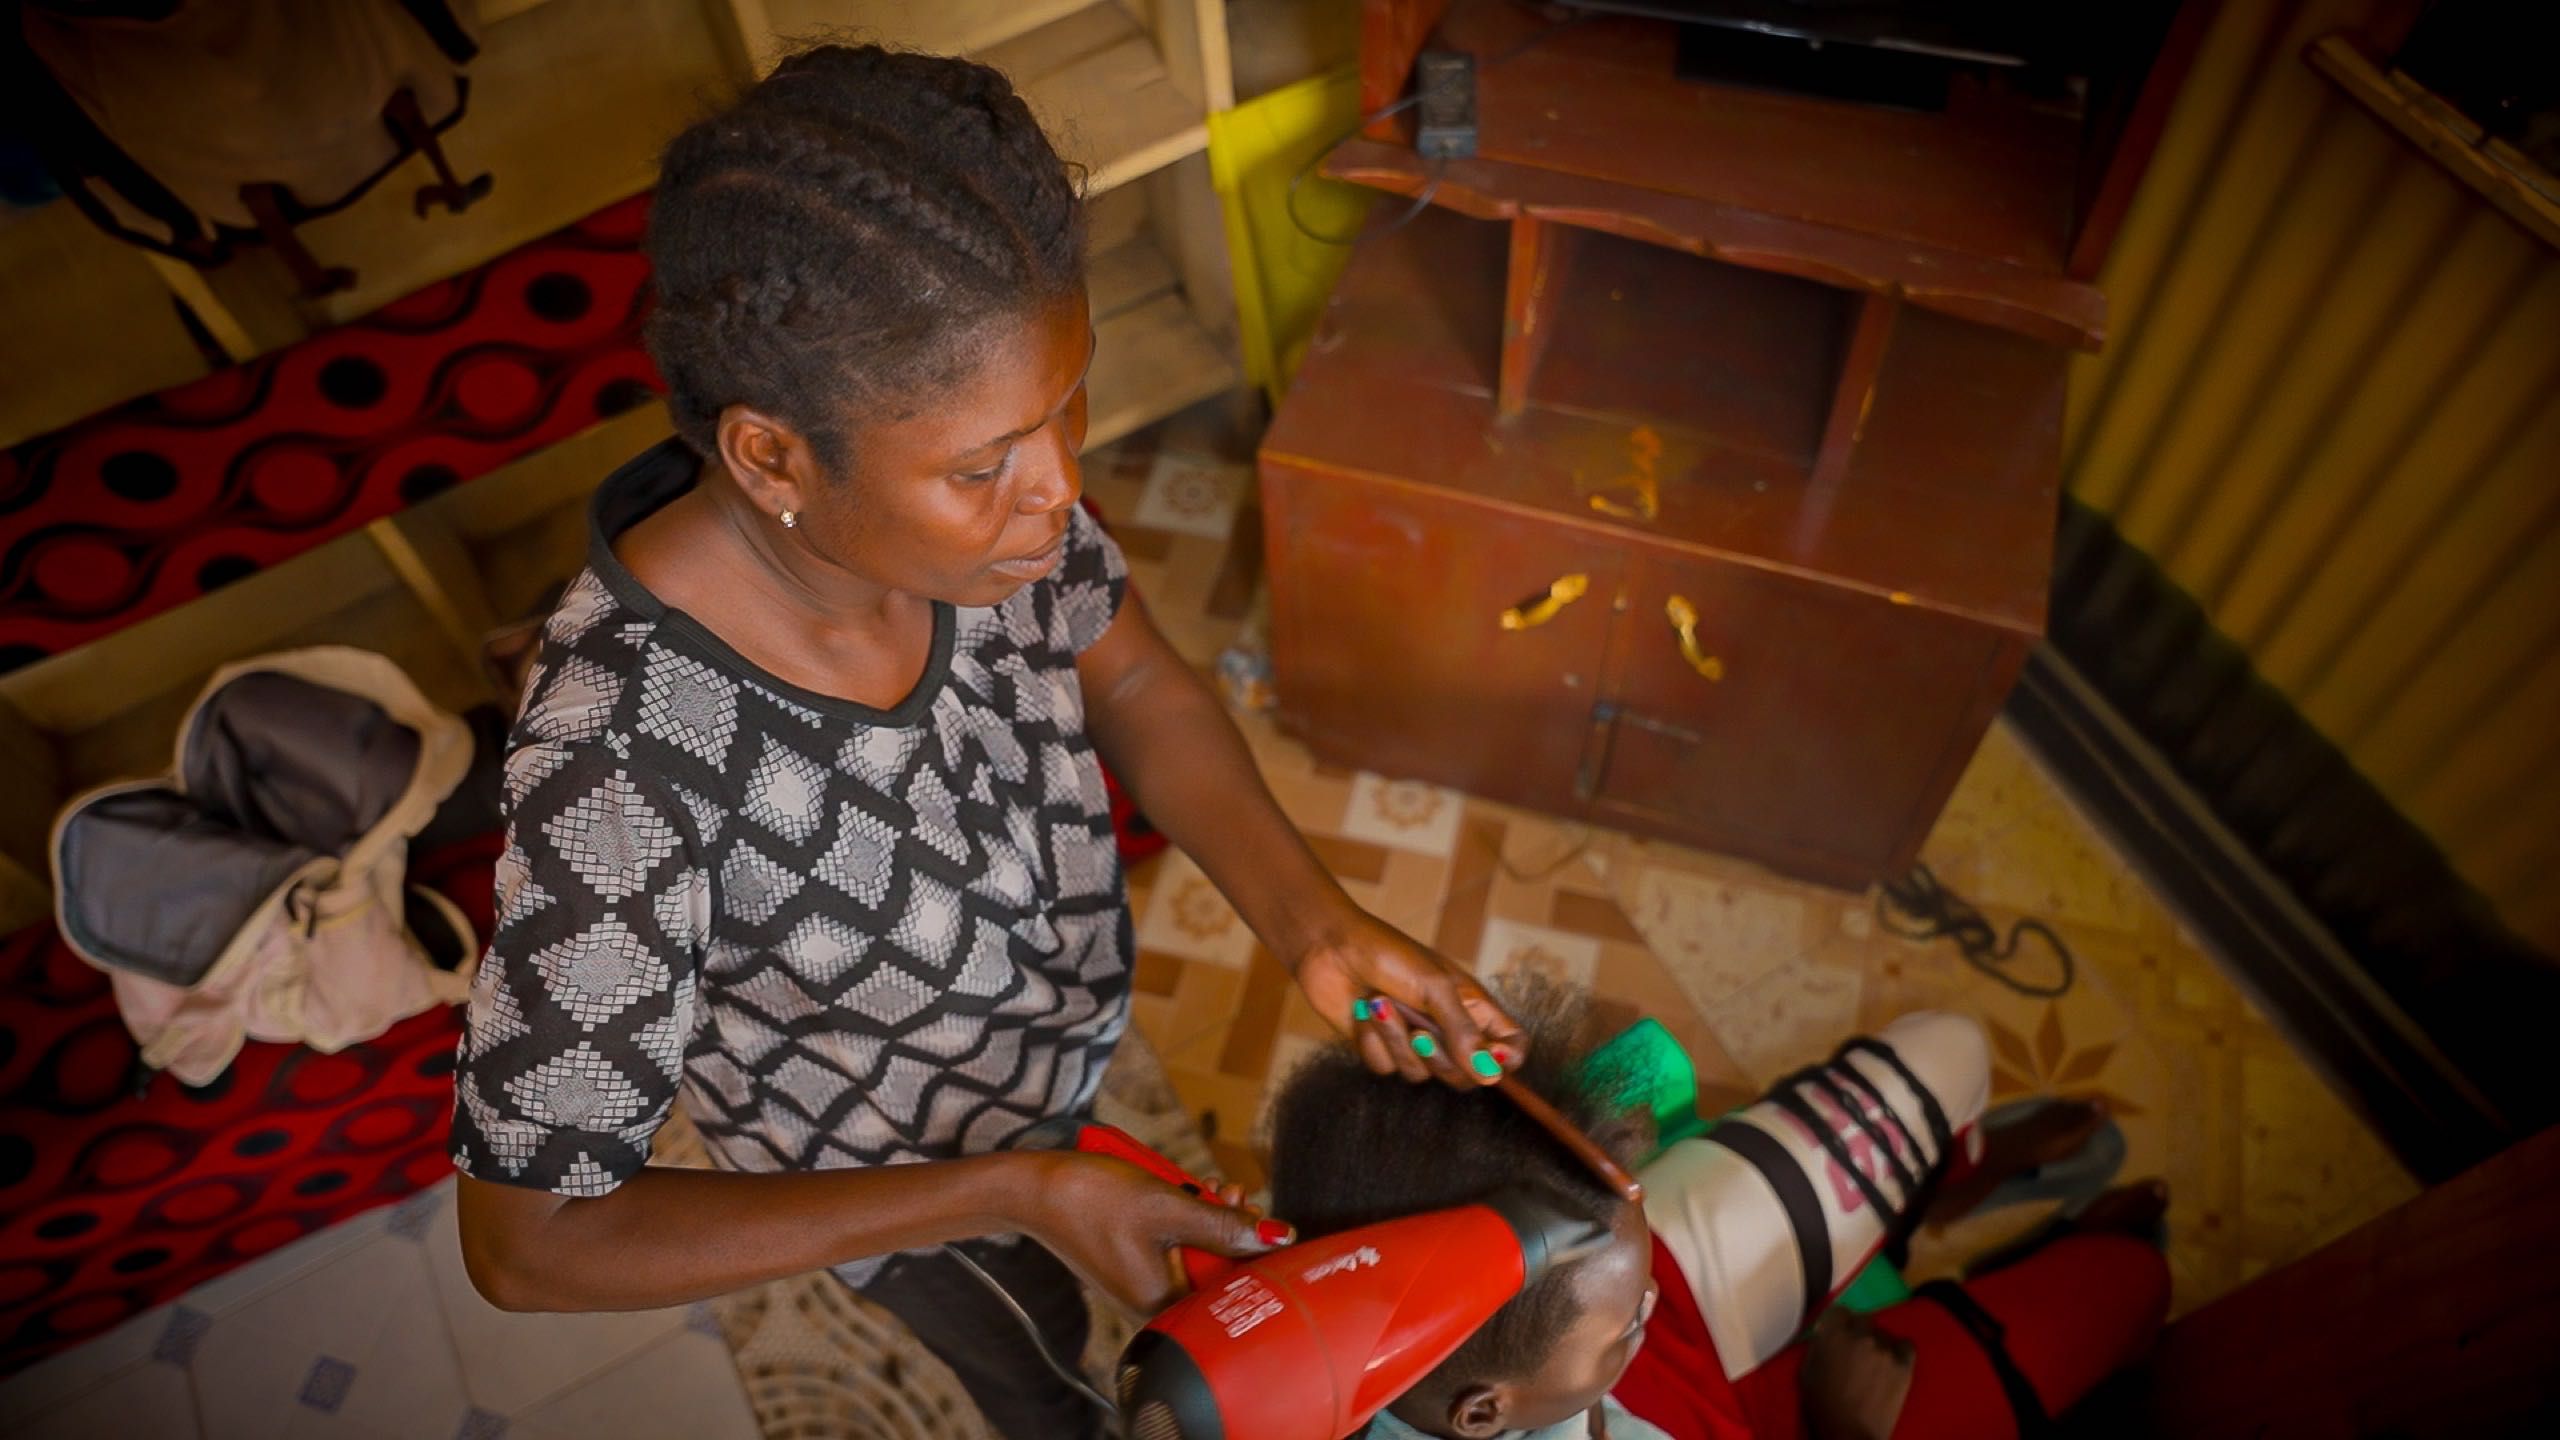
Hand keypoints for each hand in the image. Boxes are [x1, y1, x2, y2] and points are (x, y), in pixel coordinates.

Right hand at [1019, 1152, 1291, 1313]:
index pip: (1232, 1290)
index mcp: (1163, 1304)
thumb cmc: (1094, 1199)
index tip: (1254, 1213)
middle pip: (1214, 1269)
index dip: (1250, 1251)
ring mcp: (1141, 1281)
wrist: (1034, 1187)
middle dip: (1226, 1226)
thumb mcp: (1170, 1208)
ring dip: (1203, 1216)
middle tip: (1228, 1190)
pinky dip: (1179, 1217)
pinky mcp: (1131, 1260)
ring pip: (1194, 1250)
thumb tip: (1279, 1236)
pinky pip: (1170, 1243)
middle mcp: (1153, 1302)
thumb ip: (1226, 1225)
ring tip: (1203, 1185)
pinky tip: (1176, 1191)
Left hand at [1292, 909, 1527, 1088]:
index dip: (1506, 1060)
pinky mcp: (1382, 1049)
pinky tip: (1364, 1013)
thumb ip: (1464, 1033)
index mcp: (1472, 1006)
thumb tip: (1491, 1075)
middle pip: (1465, 1074)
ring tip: (1382, 1004)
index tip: (1489, 1057)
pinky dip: (1373, 1042)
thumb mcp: (1434, 988)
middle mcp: (1447, 1028)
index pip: (1510, 1045)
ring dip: (1397, 1040)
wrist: (1331, 948)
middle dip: (1439, 1057)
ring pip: (1421, 1074)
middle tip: (1419, 1032)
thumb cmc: (1389, 954)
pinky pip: (1386, 1068)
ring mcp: (1414, 1041)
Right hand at [1800, 1308, 1915, 1439]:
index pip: (1839, 1311)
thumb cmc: (1822, 1406)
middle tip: (1855, 1351)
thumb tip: (1826, 1333)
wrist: (1849, 1434)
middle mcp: (1861, 1336)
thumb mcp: (1807, 1371)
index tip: (1838, 1333)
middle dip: (1858, 1332)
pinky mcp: (1904, 1365)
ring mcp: (1885, 1350)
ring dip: (1877, 1344)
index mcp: (1833, 1335)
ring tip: (1873, 1363)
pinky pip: (1906, 1345)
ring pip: (1884, 1334)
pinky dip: (1899, 1351)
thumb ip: (1818, 1346)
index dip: (1838, 1323)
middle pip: (1863, 1319)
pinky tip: (1891, 1363)